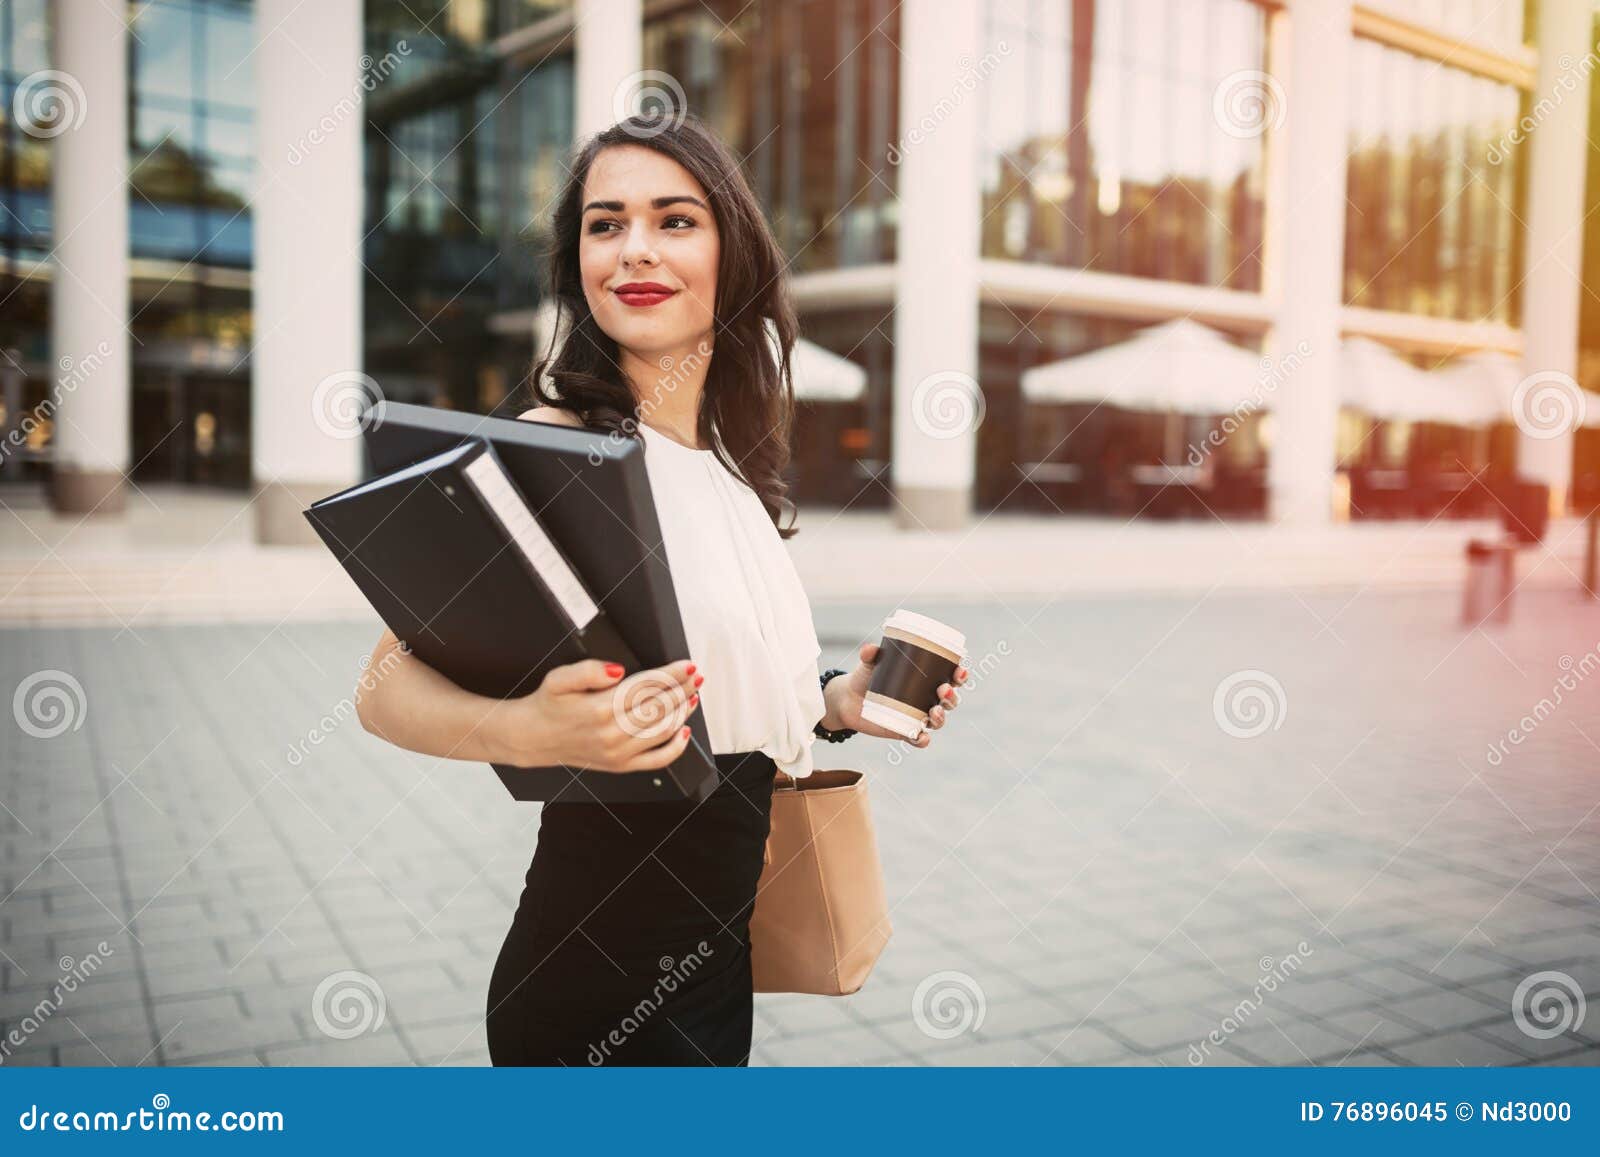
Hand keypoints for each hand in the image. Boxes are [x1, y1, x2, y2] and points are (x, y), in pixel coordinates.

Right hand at [492, 658, 702, 771]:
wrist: (533, 738)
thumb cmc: (549, 704)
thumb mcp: (559, 678)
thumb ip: (588, 670)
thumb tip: (617, 670)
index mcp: (599, 708)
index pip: (646, 687)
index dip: (672, 674)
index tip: (688, 665)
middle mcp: (611, 732)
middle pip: (659, 707)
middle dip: (682, 689)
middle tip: (696, 677)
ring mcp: (618, 752)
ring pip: (662, 730)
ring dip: (682, 712)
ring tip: (692, 696)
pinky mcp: (620, 766)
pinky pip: (657, 760)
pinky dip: (676, 747)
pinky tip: (684, 731)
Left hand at [821, 642, 968, 748]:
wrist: (849, 699)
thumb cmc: (867, 676)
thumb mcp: (869, 663)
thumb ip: (870, 654)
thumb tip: (869, 649)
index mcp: (926, 679)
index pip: (951, 677)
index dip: (960, 675)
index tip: (960, 671)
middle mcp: (927, 698)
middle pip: (949, 700)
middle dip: (951, 696)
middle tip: (943, 689)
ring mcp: (918, 716)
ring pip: (939, 720)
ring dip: (941, 717)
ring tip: (934, 711)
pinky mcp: (905, 731)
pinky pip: (919, 739)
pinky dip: (922, 740)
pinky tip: (921, 738)